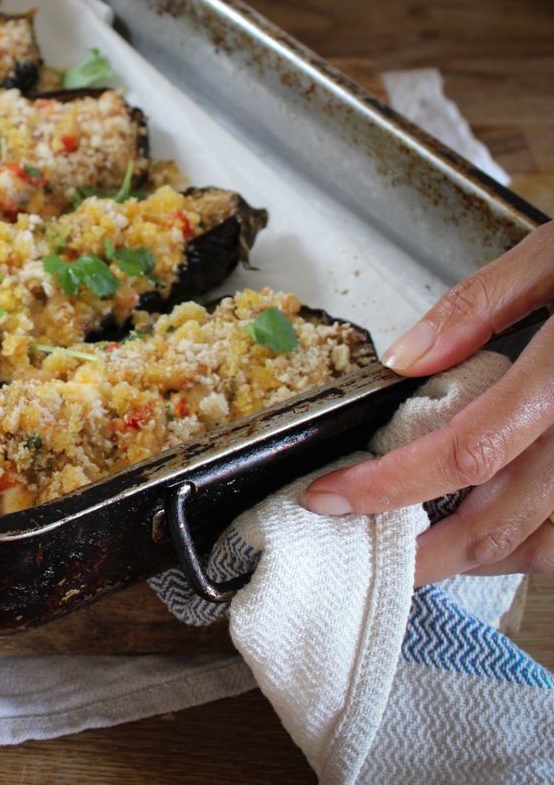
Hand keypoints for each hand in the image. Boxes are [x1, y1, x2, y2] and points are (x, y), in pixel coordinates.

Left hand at [303, 221, 553, 585]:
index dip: (387, 486)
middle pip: (505, 524)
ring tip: (431, 544)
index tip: (329, 498)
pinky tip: (504, 524)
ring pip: (550, 546)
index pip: (464, 451)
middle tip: (376, 557)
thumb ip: (480, 304)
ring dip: (484, 557)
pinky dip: (538, 545)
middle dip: (427, 554)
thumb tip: (408, 358)